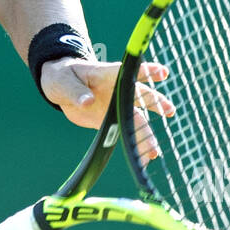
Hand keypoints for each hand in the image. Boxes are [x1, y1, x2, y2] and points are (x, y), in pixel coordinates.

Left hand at [41, 57, 173, 163]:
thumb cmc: (63, 77)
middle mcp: (117, 89)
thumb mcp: (64, 82)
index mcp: (107, 74)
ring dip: (146, 134)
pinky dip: (135, 145)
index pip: (129, 71)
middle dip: (156, 103)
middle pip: (141, 95)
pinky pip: (126, 132)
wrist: (59, 88)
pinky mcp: (111, 120)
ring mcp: (116, 105)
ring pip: (136, 119)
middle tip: (169, 110)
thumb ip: (76, 91)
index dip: (146, 70)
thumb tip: (88, 102)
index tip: (162, 72)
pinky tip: (144, 159)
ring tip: (154, 151)